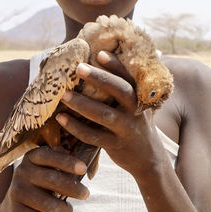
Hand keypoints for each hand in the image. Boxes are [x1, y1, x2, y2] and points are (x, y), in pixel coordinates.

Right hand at [0, 146, 88, 211]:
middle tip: (85, 194)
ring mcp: (17, 192)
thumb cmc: (40, 188)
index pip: (50, 156)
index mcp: (31, 158)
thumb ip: (64, 168)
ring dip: (65, 210)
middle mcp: (22, 172)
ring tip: (66, 210)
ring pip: (51, 205)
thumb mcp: (48, 172)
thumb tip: (87, 169)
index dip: (67, 162)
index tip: (83, 169)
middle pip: (54, 180)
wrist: (12, 211)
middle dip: (75, 189)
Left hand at [56, 52, 165, 177]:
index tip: (100, 53)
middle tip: (79, 67)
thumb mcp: (135, 106)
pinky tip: (61, 118)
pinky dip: (76, 127)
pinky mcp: (115, 146)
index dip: (116, 64)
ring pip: (104, 115)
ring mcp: (126, 129)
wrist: (148, 158)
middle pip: (120, 91)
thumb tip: (99, 62)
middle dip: (99, 78)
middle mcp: (135, 111)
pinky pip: (93, 136)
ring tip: (64, 95)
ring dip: (82, 104)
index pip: (129, 77)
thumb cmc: (134, 124)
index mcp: (139, 97)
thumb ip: (122, 90)